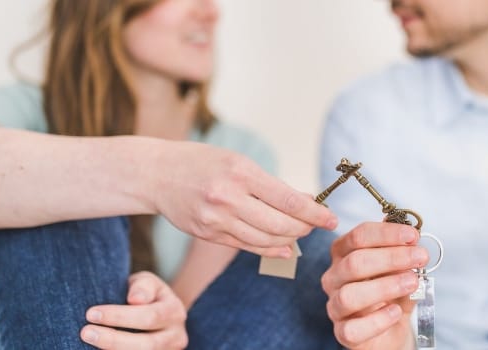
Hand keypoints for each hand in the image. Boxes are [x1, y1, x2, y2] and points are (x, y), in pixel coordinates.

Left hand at [80, 271, 187, 349]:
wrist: (157, 312)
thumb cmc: (145, 294)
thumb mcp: (147, 282)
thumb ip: (143, 286)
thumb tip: (135, 299)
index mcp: (174, 311)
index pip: (149, 317)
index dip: (119, 317)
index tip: (91, 314)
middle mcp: (176, 335)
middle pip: (147, 344)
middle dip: (113, 339)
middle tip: (85, 332)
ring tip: (90, 340)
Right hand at [154, 142, 337, 257]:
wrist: (156, 174)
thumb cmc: (202, 162)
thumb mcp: (238, 162)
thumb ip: (270, 184)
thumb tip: (306, 201)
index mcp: (241, 172)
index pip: (288, 199)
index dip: (314, 213)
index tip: (331, 219)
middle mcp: (228, 198)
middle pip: (280, 224)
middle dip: (304, 227)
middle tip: (316, 224)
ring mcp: (216, 219)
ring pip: (266, 239)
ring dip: (289, 239)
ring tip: (300, 232)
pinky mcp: (208, 235)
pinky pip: (247, 246)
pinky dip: (270, 249)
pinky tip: (284, 247)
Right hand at [321, 222, 428, 348]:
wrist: (391, 332)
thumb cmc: (391, 296)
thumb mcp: (400, 271)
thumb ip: (403, 256)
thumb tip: (411, 242)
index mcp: (344, 254)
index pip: (359, 237)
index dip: (386, 234)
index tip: (412, 236)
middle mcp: (334, 278)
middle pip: (355, 262)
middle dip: (392, 257)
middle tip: (419, 257)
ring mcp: (335, 306)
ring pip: (350, 295)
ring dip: (385, 286)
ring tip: (412, 283)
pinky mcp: (343, 332)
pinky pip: (354, 328)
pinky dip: (378, 319)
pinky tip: (396, 311)